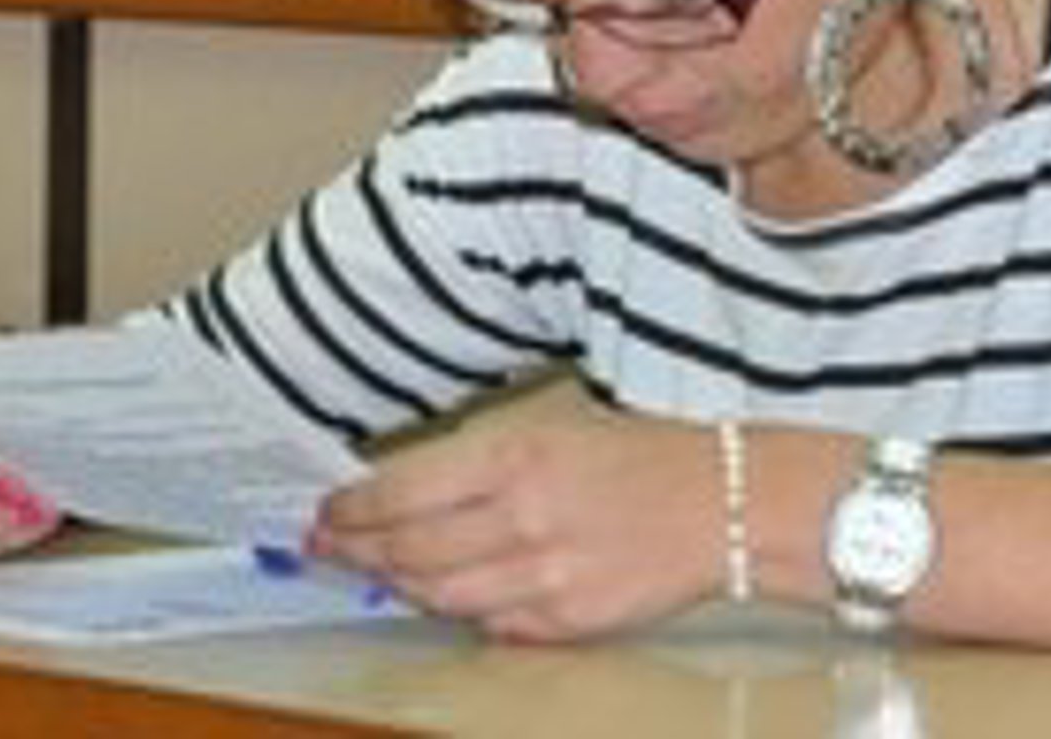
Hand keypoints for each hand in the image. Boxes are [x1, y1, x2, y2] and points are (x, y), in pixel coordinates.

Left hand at [310, 408, 720, 641]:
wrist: (724, 500)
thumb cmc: (638, 452)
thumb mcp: (552, 424)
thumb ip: (480, 458)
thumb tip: (405, 486)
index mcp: (514, 454)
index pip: (400, 492)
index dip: (350, 510)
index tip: (326, 514)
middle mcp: (521, 516)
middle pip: (407, 551)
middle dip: (358, 553)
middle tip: (329, 550)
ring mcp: (544, 575)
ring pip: (439, 596)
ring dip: (400, 587)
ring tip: (379, 573)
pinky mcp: (568, 620)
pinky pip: (489, 625)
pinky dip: (459, 611)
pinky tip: (445, 596)